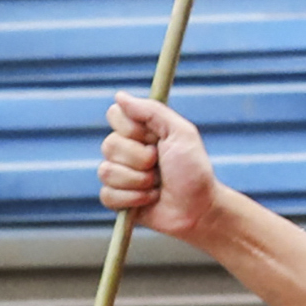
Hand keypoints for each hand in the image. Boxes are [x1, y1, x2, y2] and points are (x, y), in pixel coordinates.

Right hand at [99, 93, 222, 241]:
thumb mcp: (181, 133)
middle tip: (160, 165)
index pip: (115, 115)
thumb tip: (119, 95)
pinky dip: (133, 199)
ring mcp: (120, 175)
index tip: (154, 138)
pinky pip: (107, 195)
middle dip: (141, 159)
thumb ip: (152, 111)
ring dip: (139, 181)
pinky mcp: (117, 199)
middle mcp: (126, 150)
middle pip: (109, 144)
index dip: (132, 128)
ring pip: (106, 171)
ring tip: (157, 185)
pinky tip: (150, 199)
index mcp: (141, 131)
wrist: (199, 209)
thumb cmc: (194, 171)